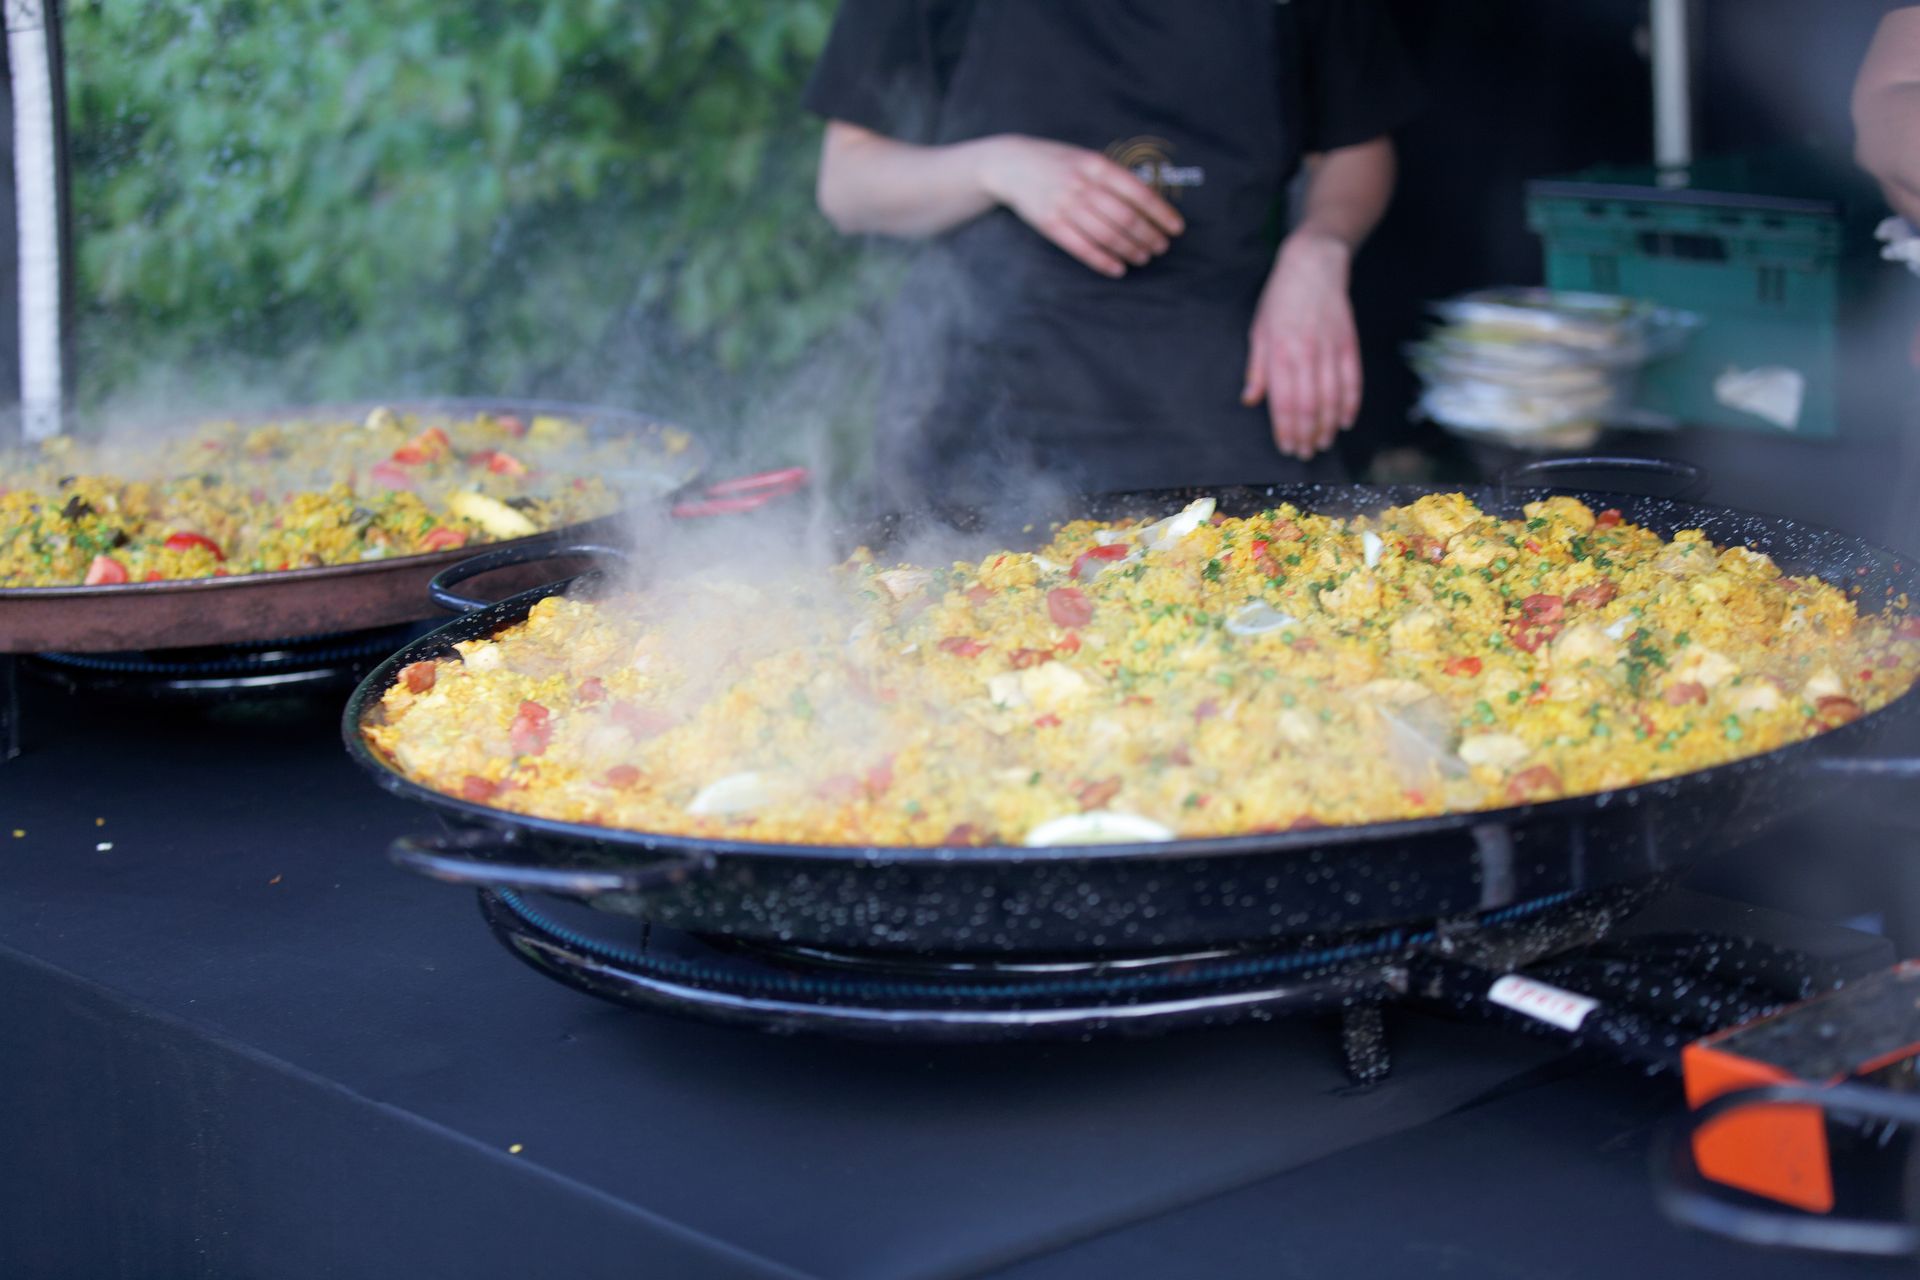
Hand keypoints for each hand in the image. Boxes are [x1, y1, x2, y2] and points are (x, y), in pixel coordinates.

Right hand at [977, 135, 1183, 277]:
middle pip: (1126, 218)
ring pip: (1108, 235)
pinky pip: (1083, 249)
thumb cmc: (1057, 162)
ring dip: (1131, 250)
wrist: (1011, 165)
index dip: (1161, 213)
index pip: (1139, 192)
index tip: (1176, 228)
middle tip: (1161, 247)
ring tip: (1143, 257)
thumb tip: (1148, 203)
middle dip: (1149, 236)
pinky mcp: (1050, 225)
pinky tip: (1118, 268)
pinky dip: (1104, 261)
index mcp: (1097, 165)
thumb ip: (1113, 178)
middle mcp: (1082, 185)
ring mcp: (1065, 206)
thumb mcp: (1087, 159)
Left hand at [1242, 230, 1360, 458]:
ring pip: (1332, 398)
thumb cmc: (1280, 299)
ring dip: (1328, 426)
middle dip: (1307, 435)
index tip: (1287, 447)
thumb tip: (1251, 401)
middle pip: (1309, 406)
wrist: (1313, 264)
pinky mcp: (1349, 343)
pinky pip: (1352, 381)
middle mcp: (1305, 354)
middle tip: (1305, 453)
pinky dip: (1350, 404)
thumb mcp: (1258, 332)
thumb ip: (1257, 370)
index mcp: (1279, 354)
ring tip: (1323, 443)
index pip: (1284, 403)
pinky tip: (1345, 421)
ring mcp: (1330, 349)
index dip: (1286, 430)